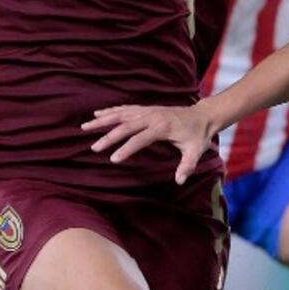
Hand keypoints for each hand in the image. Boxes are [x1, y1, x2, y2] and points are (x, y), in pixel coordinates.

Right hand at [83, 102, 217, 183]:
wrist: (202, 116)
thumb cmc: (198, 135)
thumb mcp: (196, 151)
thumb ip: (187, 165)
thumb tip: (179, 180)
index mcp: (163, 127)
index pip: (140, 139)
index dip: (127, 149)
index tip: (113, 159)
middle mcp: (152, 116)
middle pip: (126, 125)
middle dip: (109, 136)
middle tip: (94, 148)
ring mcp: (148, 111)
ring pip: (121, 114)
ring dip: (103, 120)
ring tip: (85, 126)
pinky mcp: (146, 109)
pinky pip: (125, 109)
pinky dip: (111, 111)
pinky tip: (97, 114)